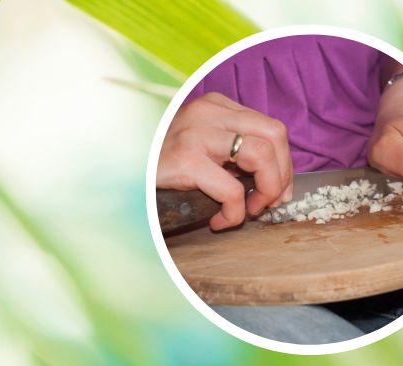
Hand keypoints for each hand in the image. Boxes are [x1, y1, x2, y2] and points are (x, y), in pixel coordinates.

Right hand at [157, 92, 293, 230]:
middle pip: (275, 135)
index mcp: (215, 106)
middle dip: (282, 176)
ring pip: (261, 155)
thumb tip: (269, 180)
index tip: (279, 191)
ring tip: (250, 211)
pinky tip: (221, 222)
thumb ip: (229, 152)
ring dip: (267, 190)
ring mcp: (196, 134)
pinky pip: (232, 189)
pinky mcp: (185, 161)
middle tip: (270, 204)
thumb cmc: (159, 167)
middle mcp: (208, 112)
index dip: (284, 163)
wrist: (118, 173)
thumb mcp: (198, 147)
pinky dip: (235, 212)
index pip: (271, 127)